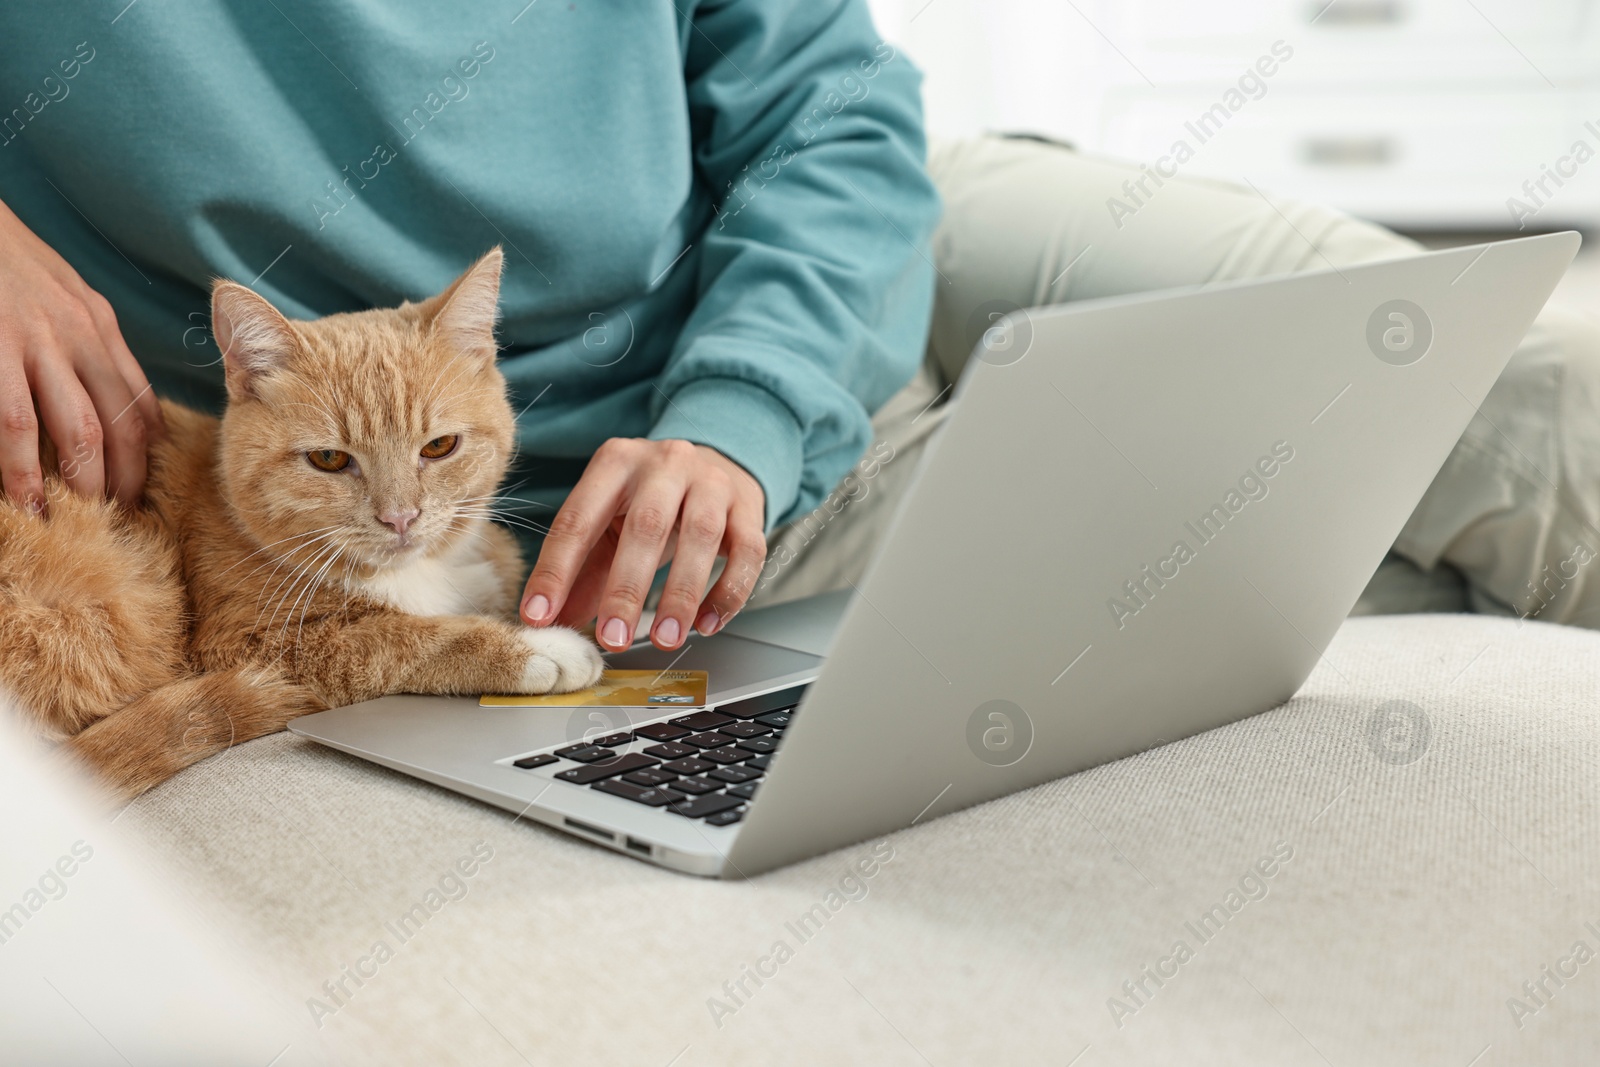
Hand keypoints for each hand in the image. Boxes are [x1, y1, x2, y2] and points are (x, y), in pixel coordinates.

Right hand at [0, 196, 163, 511]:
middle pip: (120, 424)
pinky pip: (15, 421)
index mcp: (98, 324)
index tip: (142, 488)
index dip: (145, 452)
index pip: (139, 400)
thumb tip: (113, 396)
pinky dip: (21, 467)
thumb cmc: (4, 260)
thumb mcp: (62, 294)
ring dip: (81, 483)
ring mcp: (35, 342)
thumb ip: (86, 342)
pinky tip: (24, 498)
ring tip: (76, 519)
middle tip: (119, 519)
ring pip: (78, 430)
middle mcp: (79, 334)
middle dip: (124, 478)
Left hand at [520, 438, 766, 651]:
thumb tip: (554, 621)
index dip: (556, 571)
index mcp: (615, 462)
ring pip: (701, 535)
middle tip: (612, 640)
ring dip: (682, 594)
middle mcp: (665, 463)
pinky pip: (748, 551)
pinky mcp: (749, 506)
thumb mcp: (609, 522)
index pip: (578, 519)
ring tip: (666, 638)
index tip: (540, 617)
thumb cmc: (653, 500)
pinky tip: (708, 624)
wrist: (716, 462)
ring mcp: (712, 481)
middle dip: (626, 589)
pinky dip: (729, 592)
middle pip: (645, 526)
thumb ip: (583, 570)